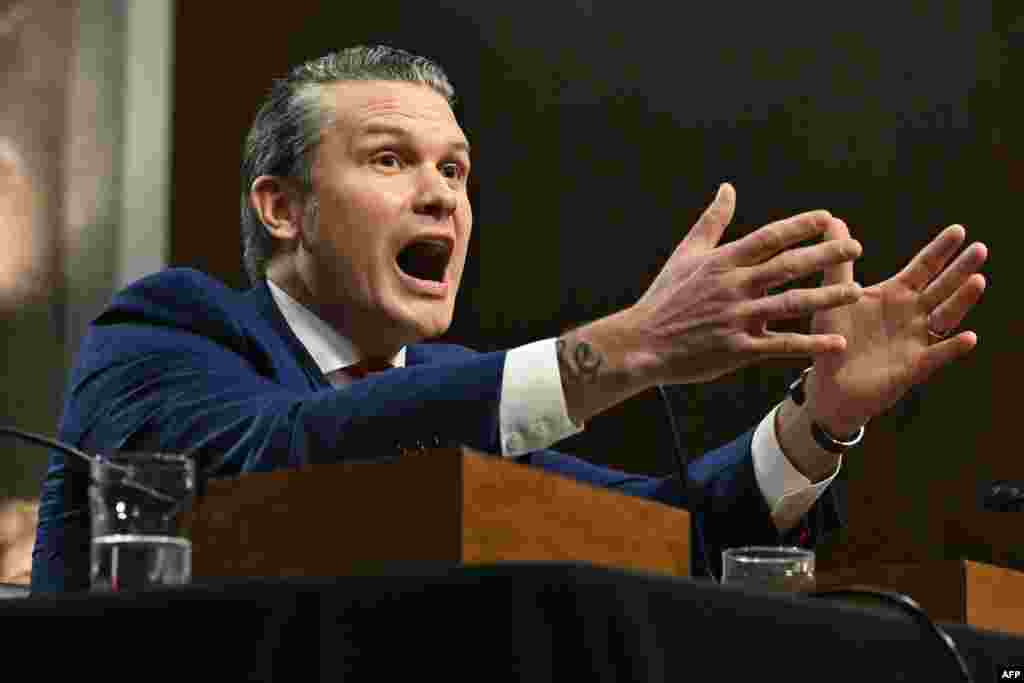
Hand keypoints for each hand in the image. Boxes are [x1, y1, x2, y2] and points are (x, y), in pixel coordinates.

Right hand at [631, 183, 862, 385]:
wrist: (642, 343)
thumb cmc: (665, 297)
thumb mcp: (686, 254)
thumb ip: (712, 221)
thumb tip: (728, 188)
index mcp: (724, 262)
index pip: (769, 237)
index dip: (800, 226)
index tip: (828, 218)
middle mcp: (734, 286)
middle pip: (788, 266)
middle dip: (825, 255)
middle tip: (855, 248)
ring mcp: (738, 318)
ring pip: (792, 304)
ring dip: (827, 297)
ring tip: (856, 291)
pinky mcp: (739, 348)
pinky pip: (782, 346)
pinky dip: (811, 344)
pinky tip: (837, 342)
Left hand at [806, 222, 987, 434]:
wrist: (830, 384)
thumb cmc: (835, 338)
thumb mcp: (834, 297)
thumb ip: (838, 263)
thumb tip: (833, 220)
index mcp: (895, 294)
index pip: (923, 268)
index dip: (940, 250)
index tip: (959, 230)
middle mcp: (912, 314)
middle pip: (941, 287)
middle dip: (960, 269)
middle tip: (980, 249)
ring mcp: (916, 340)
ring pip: (945, 317)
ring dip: (962, 300)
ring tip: (978, 281)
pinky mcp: (914, 367)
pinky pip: (937, 356)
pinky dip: (952, 347)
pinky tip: (968, 337)